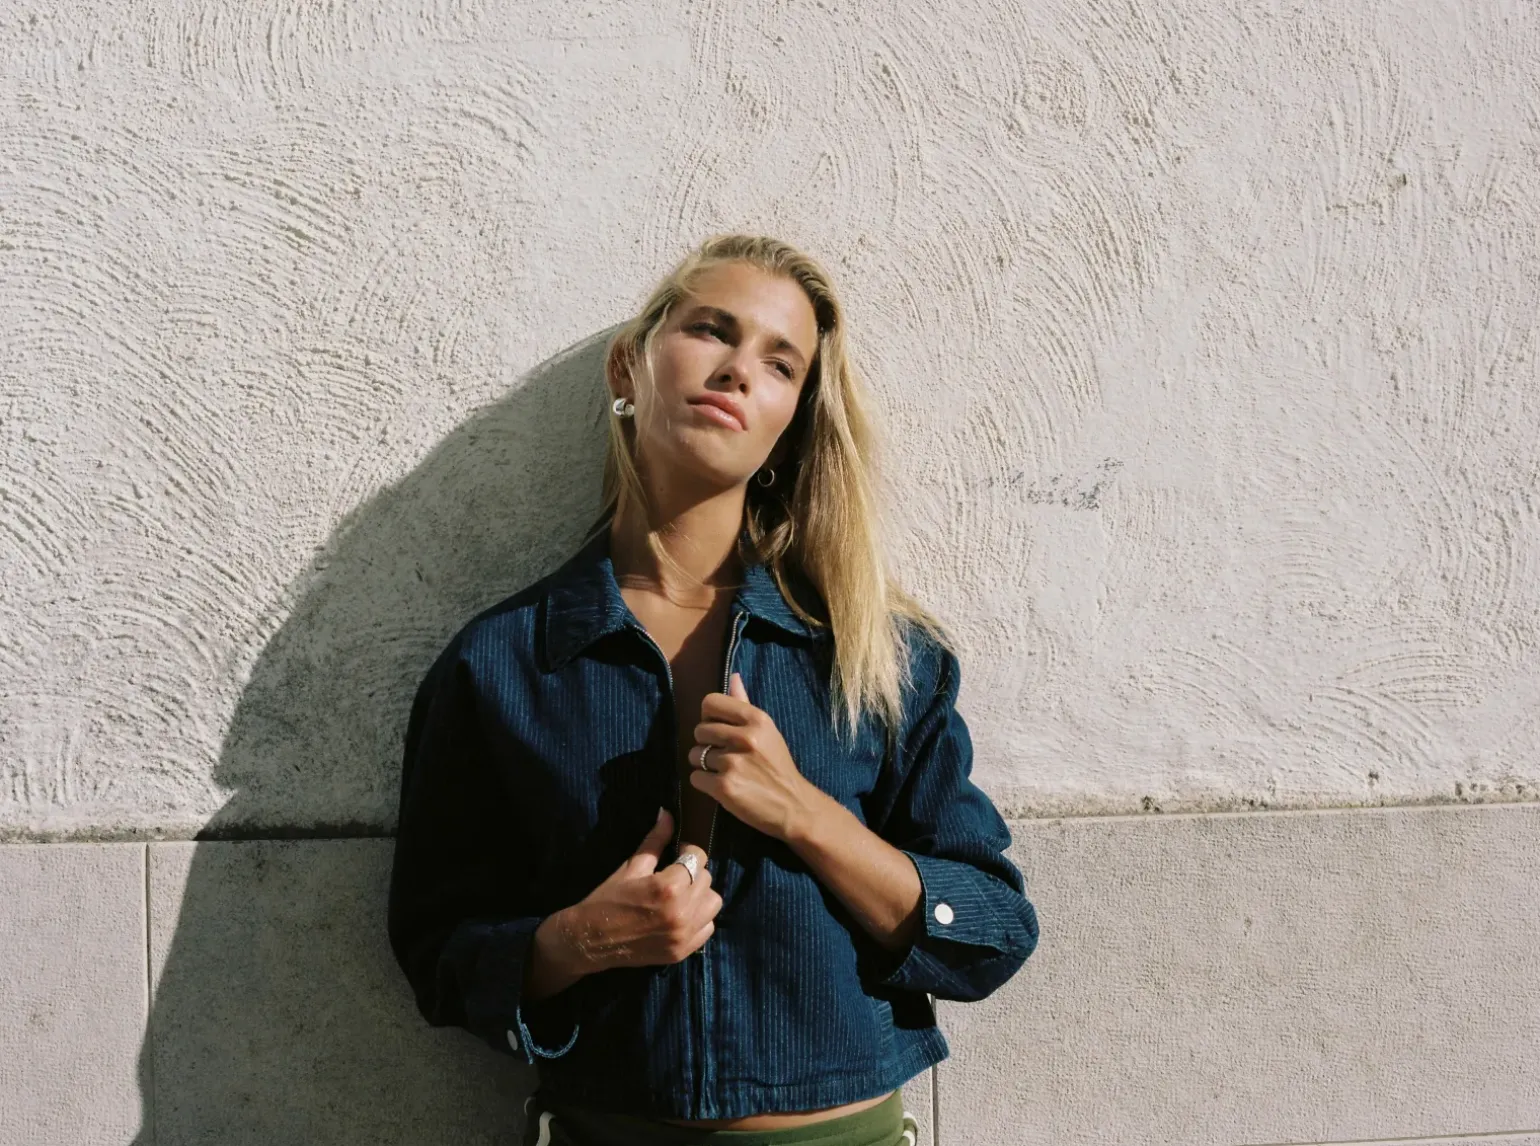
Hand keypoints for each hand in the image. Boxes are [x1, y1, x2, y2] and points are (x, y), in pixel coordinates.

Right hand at [556, 807, 722, 975]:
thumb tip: (666, 812)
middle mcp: (682, 912)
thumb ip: (655, 840)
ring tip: (681, 894)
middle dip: (693, 872)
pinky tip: (681, 914)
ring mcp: (684, 935)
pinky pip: (708, 927)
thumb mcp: (631, 867)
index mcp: (668, 887)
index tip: (679, 852)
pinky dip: (699, 918)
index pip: (698, 858)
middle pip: (707, 879)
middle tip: (675, 874)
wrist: (590, 940)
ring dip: (700, 895)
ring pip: (713, 903)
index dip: (688, 851)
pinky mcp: (683, 951)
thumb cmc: (608, 899)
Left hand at [687, 672, 823, 841]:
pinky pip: (695, 777)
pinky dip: (705, 784)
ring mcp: (733, 762)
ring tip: (726, 772)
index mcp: (756, 719)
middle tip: (724, 756)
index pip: (710, 703)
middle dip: (706, 744)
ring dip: (704, 765)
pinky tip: (723, 787)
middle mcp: (744, 737)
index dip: (709, 717)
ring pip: (694, 755)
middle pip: (699, 730)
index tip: (719, 730)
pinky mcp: (724, 787)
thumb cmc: (778, 766)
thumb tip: (733, 677)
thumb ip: (745, 704)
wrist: (794, 806)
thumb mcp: (767, 731)